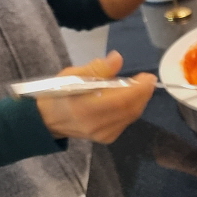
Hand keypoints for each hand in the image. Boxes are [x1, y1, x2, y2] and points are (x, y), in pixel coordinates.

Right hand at [37, 51, 155, 143]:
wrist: (48, 120)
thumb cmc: (59, 93)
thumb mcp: (72, 75)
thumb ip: (97, 68)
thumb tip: (117, 58)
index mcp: (85, 108)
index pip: (121, 100)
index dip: (139, 89)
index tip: (148, 77)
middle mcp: (96, 125)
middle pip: (130, 109)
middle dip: (142, 93)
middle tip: (146, 80)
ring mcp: (103, 134)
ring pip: (130, 116)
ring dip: (139, 100)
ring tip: (138, 87)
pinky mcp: (107, 138)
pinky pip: (126, 122)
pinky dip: (131, 109)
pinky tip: (128, 100)